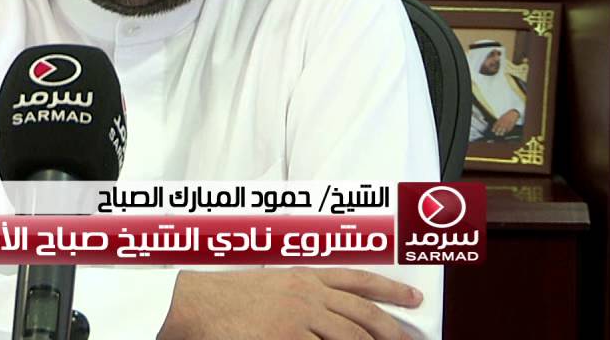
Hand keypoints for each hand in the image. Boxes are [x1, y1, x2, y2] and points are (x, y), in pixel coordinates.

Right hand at [158, 268, 421, 339]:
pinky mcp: (285, 338)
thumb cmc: (226, 295)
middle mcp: (307, 294)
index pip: (358, 280)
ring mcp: (298, 318)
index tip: (414, 298)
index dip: (390, 290)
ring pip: (349, 337)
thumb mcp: (270, 283)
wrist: (196, 302)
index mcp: (304, 276)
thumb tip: (326, 311)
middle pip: (362, 314)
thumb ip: (301, 294)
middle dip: (390, 330)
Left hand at [491, 109, 520, 135]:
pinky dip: (507, 131)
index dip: (494, 128)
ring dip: (502, 132)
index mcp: (500, 120)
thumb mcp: (502, 117)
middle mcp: (503, 122)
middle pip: (500, 128)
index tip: (492, 131)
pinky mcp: (511, 125)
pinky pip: (508, 129)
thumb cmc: (507, 115)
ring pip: (504, 129)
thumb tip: (496, 125)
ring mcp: (507, 124)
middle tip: (496, 134)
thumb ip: (499, 121)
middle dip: (498, 131)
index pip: (496, 124)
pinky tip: (506, 132)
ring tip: (501, 134)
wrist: (513, 113)